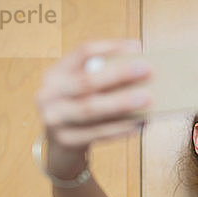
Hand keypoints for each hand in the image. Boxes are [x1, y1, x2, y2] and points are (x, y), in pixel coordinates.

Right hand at [36, 39, 151, 150]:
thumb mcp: (83, 94)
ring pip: (91, 108)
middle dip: (120, 74)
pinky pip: (97, 133)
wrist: (61, 149)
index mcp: (55, 74)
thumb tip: (142, 75)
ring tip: (148, 98)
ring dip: (122, 102)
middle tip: (148, 69)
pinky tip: (139, 124)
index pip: (82, 52)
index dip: (110, 48)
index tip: (137, 47)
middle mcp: (49, 94)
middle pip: (87, 81)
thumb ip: (104, 82)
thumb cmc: (81, 113)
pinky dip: (120, 128)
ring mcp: (54, 119)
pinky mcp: (65, 141)